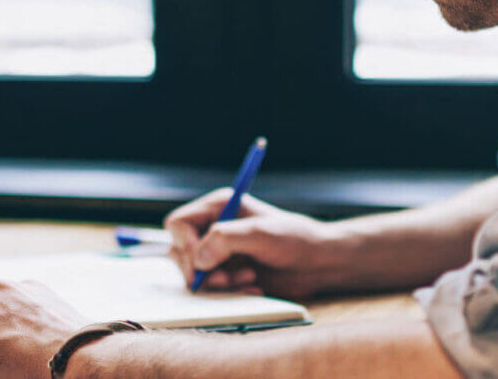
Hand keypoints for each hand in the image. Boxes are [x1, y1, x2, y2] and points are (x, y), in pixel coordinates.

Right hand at [165, 188, 350, 299]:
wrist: (318, 263)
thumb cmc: (295, 240)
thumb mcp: (260, 234)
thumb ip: (224, 240)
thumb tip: (198, 260)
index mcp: (218, 206)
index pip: (178, 224)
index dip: (185, 245)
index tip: (203, 262)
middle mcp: (213, 227)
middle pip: (179, 251)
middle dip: (201, 269)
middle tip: (225, 278)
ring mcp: (218, 252)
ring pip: (192, 273)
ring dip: (216, 283)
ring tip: (247, 279)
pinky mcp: (226, 273)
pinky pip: (209, 288)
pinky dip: (227, 292)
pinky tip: (251, 286)